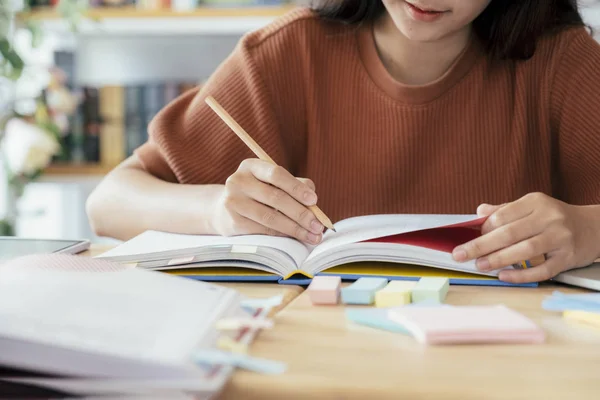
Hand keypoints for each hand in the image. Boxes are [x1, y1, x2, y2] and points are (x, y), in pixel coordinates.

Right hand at [211, 159, 323, 243]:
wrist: (225, 210)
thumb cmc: (259, 194)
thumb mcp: (273, 183)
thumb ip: (295, 186)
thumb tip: (314, 203)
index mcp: (251, 166)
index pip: (276, 174)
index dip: (296, 187)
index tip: (314, 200)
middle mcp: (238, 181)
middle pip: (275, 198)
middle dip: (301, 213)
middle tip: (318, 226)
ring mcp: (233, 202)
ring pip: (270, 217)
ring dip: (295, 228)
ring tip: (313, 236)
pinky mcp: (233, 222)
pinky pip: (263, 230)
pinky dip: (282, 234)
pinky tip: (296, 238)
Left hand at [451, 192, 599, 282]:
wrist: (594, 227)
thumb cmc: (554, 218)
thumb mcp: (531, 207)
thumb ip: (504, 210)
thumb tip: (478, 212)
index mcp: (536, 202)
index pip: (503, 215)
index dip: (483, 228)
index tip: (467, 238)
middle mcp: (549, 218)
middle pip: (509, 233)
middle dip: (481, 245)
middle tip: (461, 254)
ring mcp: (560, 238)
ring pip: (524, 251)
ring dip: (498, 260)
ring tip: (479, 265)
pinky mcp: (568, 258)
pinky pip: (542, 270)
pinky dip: (521, 274)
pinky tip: (503, 276)